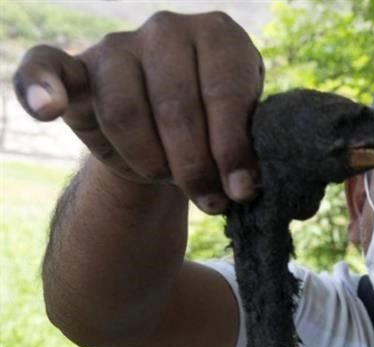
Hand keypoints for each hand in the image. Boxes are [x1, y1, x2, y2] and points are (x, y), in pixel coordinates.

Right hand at [13, 11, 262, 212]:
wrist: (171, 137)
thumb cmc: (216, 131)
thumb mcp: (240, 136)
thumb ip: (243, 151)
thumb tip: (242, 188)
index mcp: (220, 36)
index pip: (224, 94)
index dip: (232, 150)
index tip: (240, 191)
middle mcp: (169, 29)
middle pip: (176, 108)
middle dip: (194, 166)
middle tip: (209, 200)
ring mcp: (120, 45)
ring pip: (126, 113)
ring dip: (150, 161)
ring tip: (168, 179)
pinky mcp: (78, 67)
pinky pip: (47, 67)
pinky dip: (40, 86)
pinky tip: (48, 108)